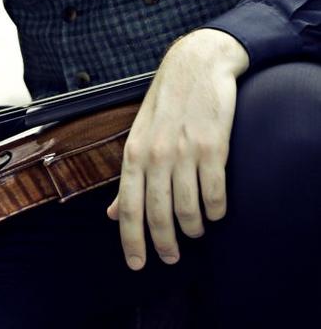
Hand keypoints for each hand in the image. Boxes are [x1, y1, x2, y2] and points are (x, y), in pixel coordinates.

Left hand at [106, 28, 248, 270]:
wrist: (197, 64)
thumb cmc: (166, 101)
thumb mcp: (139, 134)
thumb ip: (128, 176)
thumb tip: (112, 214)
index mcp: (134, 151)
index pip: (128, 207)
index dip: (132, 241)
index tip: (137, 265)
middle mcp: (157, 154)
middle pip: (158, 215)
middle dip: (165, 244)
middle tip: (171, 257)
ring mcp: (185, 152)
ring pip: (189, 210)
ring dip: (194, 228)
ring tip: (196, 229)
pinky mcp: (214, 148)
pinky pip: (215, 195)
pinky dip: (216, 210)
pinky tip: (216, 210)